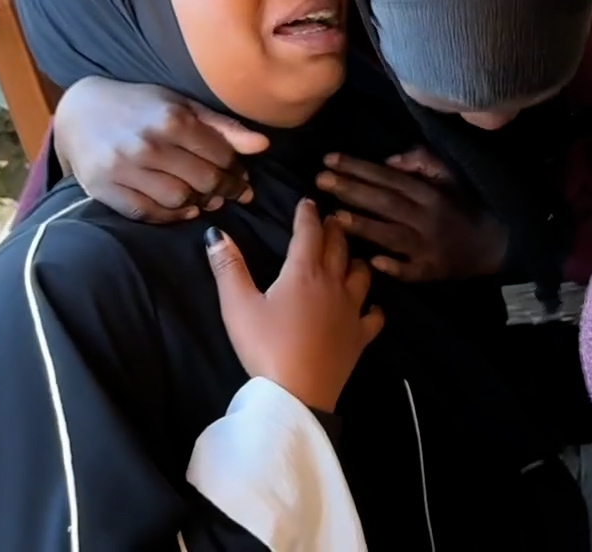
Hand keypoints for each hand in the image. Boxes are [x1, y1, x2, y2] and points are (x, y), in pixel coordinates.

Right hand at [55, 78, 268, 222]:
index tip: (242, 175)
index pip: (221, 156)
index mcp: (172, 120)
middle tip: (232, 192)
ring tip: (207, 198)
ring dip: (200, 204)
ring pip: (179, 201)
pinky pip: (147, 213)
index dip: (237, 169)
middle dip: (225, 190)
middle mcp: (147, 145)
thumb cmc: (141, 106)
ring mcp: (123, 169)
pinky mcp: (103, 189)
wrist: (79, 111)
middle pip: (204, 181)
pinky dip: (171, 216)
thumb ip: (223, 127)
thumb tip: (263, 145)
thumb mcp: (182, 106)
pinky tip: (183, 209)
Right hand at [207, 200, 382, 412]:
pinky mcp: (361, 336)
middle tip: (333, 218)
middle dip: (334, 229)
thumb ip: (229, 267)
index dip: (308, 214)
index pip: (309, 233)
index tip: (308, 201)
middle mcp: (334, 284)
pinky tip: (370, 305)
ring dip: (356, 259)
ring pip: (362, 274)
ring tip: (351, 254)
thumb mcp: (238, 306)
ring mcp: (352, 310)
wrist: (297, 391)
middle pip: (339, 247)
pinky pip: (374, 315)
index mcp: (303, 273)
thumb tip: (217, 233)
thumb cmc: (264, 346)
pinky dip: (374, 305)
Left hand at [317, 149, 507, 281]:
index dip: (358, 168)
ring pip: (391, 234)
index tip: (329, 160)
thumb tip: (389, 160)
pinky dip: (393, 266)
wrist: (495, 244)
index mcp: (429, 192)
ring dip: (363, 226)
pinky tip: (372, 262)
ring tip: (334, 217)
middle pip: (383, 202)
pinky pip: (410, 270)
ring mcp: (427, 245)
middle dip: (351, 190)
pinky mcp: (431, 270)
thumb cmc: (466, 207)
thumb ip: (422, 162)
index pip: (388, 177)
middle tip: (320, 181)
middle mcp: (425, 216)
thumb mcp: (451, 176)